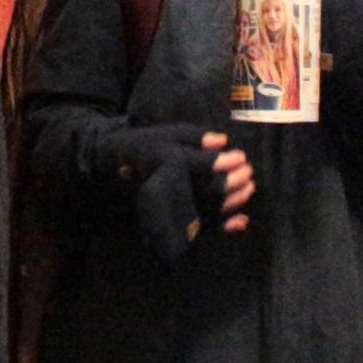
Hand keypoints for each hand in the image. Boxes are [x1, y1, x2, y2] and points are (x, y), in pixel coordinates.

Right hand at [100, 122, 247, 261]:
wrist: (112, 171)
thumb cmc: (142, 146)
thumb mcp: (167, 133)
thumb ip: (195, 137)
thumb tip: (222, 141)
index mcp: (168, 162)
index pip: (203, 164)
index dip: (225, 162)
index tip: (242, 157)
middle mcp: (171, 187)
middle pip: (209, 190)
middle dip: (233, 183)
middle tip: (250, 174)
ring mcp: (170, 208)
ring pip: (208, 210)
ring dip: (232, 201)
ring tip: (248, 189)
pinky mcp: (171, 223)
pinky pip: (201, 228)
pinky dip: (223, 226)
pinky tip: (240, 220)